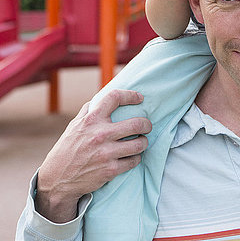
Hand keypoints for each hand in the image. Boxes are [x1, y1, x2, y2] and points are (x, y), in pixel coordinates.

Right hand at [36, 89, 151, 223]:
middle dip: (146, 124)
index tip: (140, 98)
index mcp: (91, 120)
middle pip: (136, 124)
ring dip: (143, 142)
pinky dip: (135, 158)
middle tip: (147, 126)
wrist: (57, 180)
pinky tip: (132, 156)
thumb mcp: (74, 126)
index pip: (115, 98)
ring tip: (141, 141)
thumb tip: (101, 98)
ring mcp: (106, 153)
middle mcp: (100, 134)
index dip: (130, 95)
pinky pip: (133, 161)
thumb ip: (88, 111)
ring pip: (139, 144)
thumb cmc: (67, 149)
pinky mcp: (110, 170)